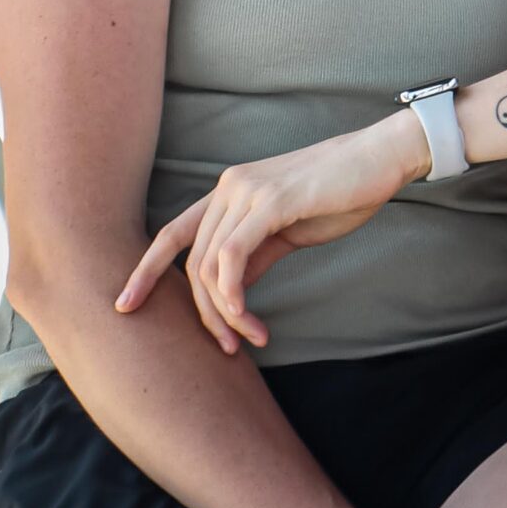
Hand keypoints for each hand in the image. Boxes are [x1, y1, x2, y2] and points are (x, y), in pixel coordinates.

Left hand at [118, 112, 427, 352]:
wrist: (382, 159)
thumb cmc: (341, 192)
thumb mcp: (289, 228)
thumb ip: (255, 253)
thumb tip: (230, 291)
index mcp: (229, 190)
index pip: (172, 235)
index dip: (144, 272)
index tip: (124, 307)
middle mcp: (228, 186)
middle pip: (192, 264)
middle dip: (203, 315)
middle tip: (228, 349)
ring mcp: (246, 191)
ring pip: (209, 267)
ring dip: (225, 314)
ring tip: (251, 338)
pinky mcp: (269, 202)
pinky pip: (232, 261)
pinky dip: (233, 298)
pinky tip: (249, 318)